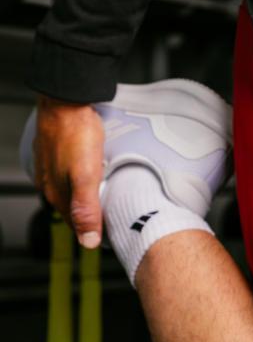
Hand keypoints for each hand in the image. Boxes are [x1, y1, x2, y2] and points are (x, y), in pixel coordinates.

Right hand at [34, 94, 104, 247]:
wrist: (65, 99)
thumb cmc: (76, 133)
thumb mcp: (86, 176)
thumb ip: (87, 209)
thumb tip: (88, 242)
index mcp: (57, 193)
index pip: (76, 224)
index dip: (94, 231)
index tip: (113, 235)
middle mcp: (50, 183)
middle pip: (72, 209)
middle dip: (91, 216)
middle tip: (113, 219)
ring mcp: (51, 167)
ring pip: (70, 191)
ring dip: (86, 198)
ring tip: (106, 200)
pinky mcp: (56, 152)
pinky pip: (69, 175)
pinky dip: (82, 181)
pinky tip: (93, 176)